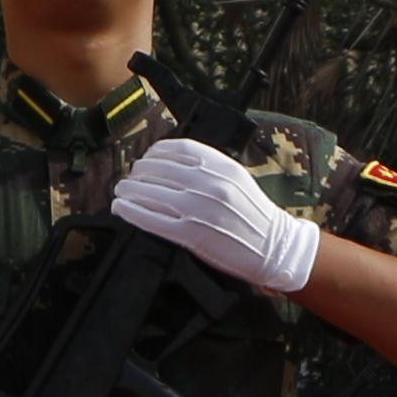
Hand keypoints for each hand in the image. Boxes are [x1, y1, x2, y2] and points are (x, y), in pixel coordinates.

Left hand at [106, 139, 321, 294]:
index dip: (153, 153)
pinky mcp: (191, 234)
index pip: (176, 149)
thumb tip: (168, 162)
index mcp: (221, 166)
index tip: (145, 159)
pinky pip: (151, 219)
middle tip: (129, 180)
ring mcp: (199, 209)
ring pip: (149, 192)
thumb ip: (208, 168)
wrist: (276, 247)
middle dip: (137, 173)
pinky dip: (131, 212)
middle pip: (157, 169)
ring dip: (128, 191)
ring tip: (121, 193)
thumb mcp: (236, 179)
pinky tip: (121, 209)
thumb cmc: (253, 214)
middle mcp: (209, 183)